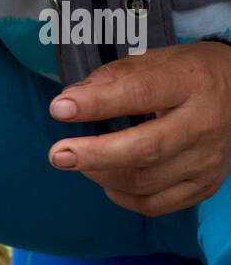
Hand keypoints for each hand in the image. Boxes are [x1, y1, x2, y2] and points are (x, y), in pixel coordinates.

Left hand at [48, 42, 230, 215]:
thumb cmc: (193, 76)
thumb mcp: (161, 59)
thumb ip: (115, 76)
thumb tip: (69, 99)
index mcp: (193, 81)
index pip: (139, 94)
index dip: (97, 104)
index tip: (60, 108)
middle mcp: (205, 124)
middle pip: (144, 149)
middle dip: (94, 154)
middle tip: (58, 155)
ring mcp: (207, 161)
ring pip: (142, 182)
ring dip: (102, 175)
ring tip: (83, 161)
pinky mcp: (203, 187)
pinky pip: (151, 204)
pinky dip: (121, 196)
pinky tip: (108, 180)